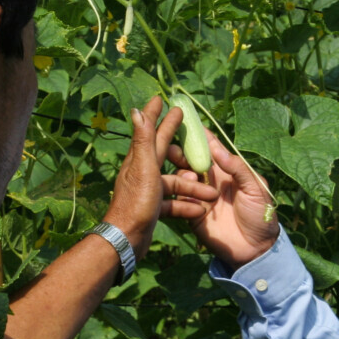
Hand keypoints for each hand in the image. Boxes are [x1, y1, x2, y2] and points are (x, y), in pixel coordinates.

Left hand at [102, 96, 210, 259]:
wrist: (127, 239)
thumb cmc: (137, 202)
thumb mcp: (143, 168)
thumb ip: (143, 140)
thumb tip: (136, 110)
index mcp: (140, 160)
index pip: (150, 131)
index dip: (157, 115)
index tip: (162, 99)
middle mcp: (143, 172)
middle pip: (164, 153)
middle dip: (180, 146)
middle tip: (193, 135)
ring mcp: (148, 191)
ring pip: (174, 183)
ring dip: (193, 187)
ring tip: (212, 193)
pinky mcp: (153, 209)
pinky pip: (173, 203)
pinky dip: (186, 206)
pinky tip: (200, 211)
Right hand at [164, 131, 278, 269]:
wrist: (256, 249)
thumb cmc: (261, 215)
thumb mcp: (256, 188)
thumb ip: (238, 168)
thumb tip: (218, 149)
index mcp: (227, 171)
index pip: (211, 148)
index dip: (200, 135)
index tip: (185, 120)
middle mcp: (210, 180)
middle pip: (191, 160)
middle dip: (181, 150)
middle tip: (172, 145)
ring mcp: (200, 195)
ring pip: (182, 176)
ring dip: (180, 168)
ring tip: (184, 168)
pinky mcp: (192, 212)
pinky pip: (181, 197)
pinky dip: (181, 189)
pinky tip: (187, 186)